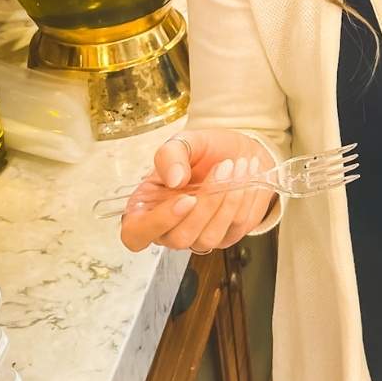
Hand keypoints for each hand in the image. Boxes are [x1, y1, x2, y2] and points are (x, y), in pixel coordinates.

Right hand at [119, 128, 277, 255]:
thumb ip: (170, 155)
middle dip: (206, 203)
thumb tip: (173, 180)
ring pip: (208, 237)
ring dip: (227, 200)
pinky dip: (243, 200)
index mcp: (146, 206)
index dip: (158, 223)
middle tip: (223, 167)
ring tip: (237, 166)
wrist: (239, 153)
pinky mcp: (225, 238)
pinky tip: (246, 177)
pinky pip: (233, 229)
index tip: (186, 198)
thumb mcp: (184, 142)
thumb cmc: (205, 151)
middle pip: (179, 238)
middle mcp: (169, 228)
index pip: (135, 235)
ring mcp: (197, 237)